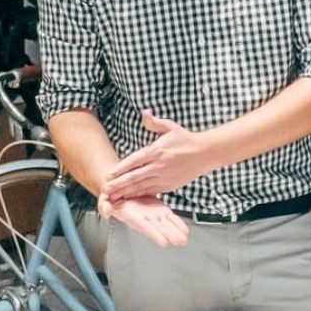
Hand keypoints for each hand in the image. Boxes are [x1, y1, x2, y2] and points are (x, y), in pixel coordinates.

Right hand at [97, 194, 188, 247]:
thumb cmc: (112, 196)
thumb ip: (104, 205)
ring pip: (167, 224)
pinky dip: (178, 223)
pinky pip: (170, 217)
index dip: (154, 234)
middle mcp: (144, 218)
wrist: (121, 189)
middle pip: (159, 228)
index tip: (164, 242)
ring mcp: (153, 215)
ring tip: (185, 239)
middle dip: (170, 235)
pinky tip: (185, 230)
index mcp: (132, 216)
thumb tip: (105, 211)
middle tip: (180, 242)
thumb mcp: (104, 199)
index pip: (144, 227)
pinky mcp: (159, 209)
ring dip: (176, 232)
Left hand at [100, 111, 218, 201]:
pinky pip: (150, 191)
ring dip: (126, 192)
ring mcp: (163, 177)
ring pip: (141, 187)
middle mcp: (159, 166)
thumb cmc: (185, 140)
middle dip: (119, 185)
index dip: (120, 169)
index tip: (109, 175)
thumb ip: (154, 122)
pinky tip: (129, 198)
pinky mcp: (168, 186)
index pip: (134, 161)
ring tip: (113, 197)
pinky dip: (139, 195)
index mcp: (157, 151)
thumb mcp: (170, 127)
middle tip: (105, 190)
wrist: (204, 154)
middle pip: (134, 177)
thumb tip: (144, 113)